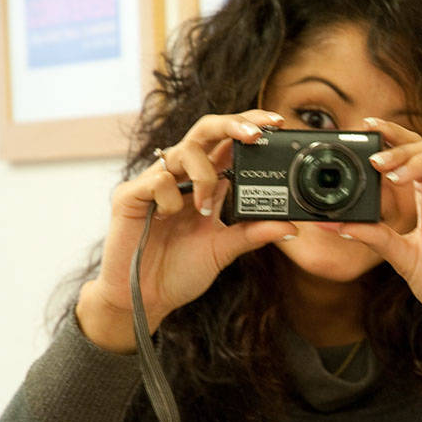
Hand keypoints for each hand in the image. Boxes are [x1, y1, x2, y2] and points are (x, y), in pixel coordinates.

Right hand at [76, 110, 297, 352]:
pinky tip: (167, 218)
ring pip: (183, 151)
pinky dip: (169, 197)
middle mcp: (182, 176)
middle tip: (255, 133)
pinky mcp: (130, 196)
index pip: (228, 143)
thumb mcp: (225, 249)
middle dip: (232, 124)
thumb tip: (291, 226)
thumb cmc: (181, 270)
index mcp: (205, 183)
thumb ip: (254, 234)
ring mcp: (155, 183)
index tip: (277, 123)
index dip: (249, 127)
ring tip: (204, 210)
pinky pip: (155, 180)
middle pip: (205, 130)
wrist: (147, 298)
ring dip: (202, 176)